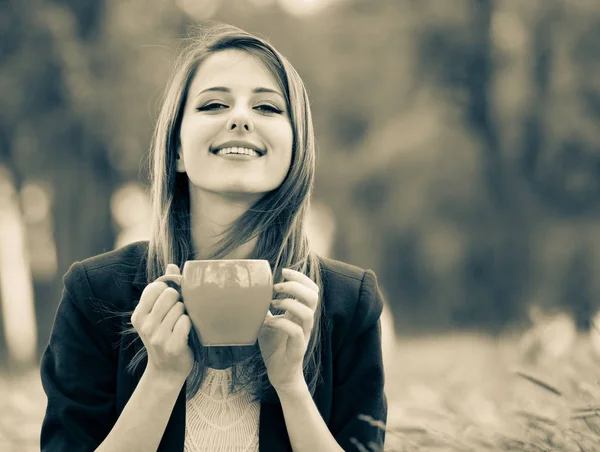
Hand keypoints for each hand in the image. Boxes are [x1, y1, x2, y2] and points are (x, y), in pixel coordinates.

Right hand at [131, 264, 192, 382]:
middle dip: (179, 301)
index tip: (171, 300)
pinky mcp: (172, 345)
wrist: (167, 370)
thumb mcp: (158, 314)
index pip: (156, 286)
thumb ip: (164, 289)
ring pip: (181, 307)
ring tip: (179, 326)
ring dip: (185, 314)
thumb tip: (172, 265)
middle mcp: (145, 325)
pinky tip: (185, 334)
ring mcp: (157, 336)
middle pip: (170, 294)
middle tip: (177, 315)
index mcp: (138, 315)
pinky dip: (189, 325)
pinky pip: (187, 321)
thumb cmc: (165, 336)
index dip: (168, 289)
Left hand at [258, 268, 318, 392]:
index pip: (311, 289)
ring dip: (289, 303)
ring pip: (308, 312)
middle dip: (295, 286)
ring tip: (274, 303)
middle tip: (276, 287)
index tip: (283, 272)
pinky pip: (295, 331)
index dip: (300, 277)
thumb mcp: (268, 322)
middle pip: (314, 295)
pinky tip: (270, 322)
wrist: (280, 374)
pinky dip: (281, 323)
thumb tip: (250, 293)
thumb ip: (265, 308)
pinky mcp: (298, 348)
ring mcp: (304, 335)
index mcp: (301, 312)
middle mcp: (306, 322)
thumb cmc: (275, 347)